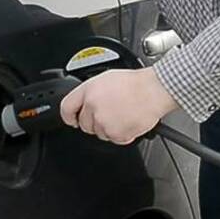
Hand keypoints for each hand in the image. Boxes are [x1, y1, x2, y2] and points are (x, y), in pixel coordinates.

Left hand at [60, 68, 178, 144]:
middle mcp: (93, 106)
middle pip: (84, 124)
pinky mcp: (115, 133)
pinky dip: (122, 134)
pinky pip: (115, 139)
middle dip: (95, 123)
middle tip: (110, 114)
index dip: (69, 116)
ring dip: (110, 128)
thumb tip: (86, 102)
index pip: (66, 108)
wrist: (153, 90)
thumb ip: (92, 92)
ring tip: (123, 114)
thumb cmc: (135, 83)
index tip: (73, 120)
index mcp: (88, 90)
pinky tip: (129, 121)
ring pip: (100, 133)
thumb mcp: (106, 78)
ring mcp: (103, 121)